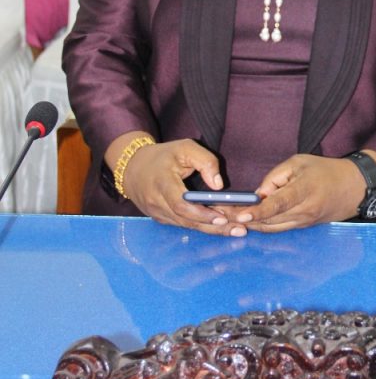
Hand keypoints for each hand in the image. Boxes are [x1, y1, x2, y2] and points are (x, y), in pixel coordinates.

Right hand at [105, 134, 252, 235]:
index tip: (223, 217)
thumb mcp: (185, 148)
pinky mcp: (159, 218)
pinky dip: (201, 226)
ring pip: (185, 226)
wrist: (132, 167)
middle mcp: (156, 201)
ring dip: (210, 229)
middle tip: (239, 230)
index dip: (201, 213)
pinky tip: (219, 227)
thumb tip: (219, 186)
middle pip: (186, 220)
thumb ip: (205, 161)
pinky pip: (182, 225)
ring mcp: (156, 213)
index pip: (180, 204)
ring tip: (235, 230)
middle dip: (213, 227)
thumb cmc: (163, 156)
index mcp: (161, 182)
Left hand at [235, 154, 371, 232]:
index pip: (278, 204)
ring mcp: (304, 222)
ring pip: (272, 228)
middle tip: (220, 214)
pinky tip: (246, 221)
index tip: (240, 214)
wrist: (354, 188)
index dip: (258, 211)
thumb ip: (275, 177)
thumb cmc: (326, 170)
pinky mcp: (303, 227)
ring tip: (226, 218)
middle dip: (244, 219)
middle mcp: (304, 211)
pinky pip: (279, 228)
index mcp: (305, 191)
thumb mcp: (300, 162)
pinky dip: (262, 225)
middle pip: (270, 220)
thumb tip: (257, 194)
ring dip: (250, 225)